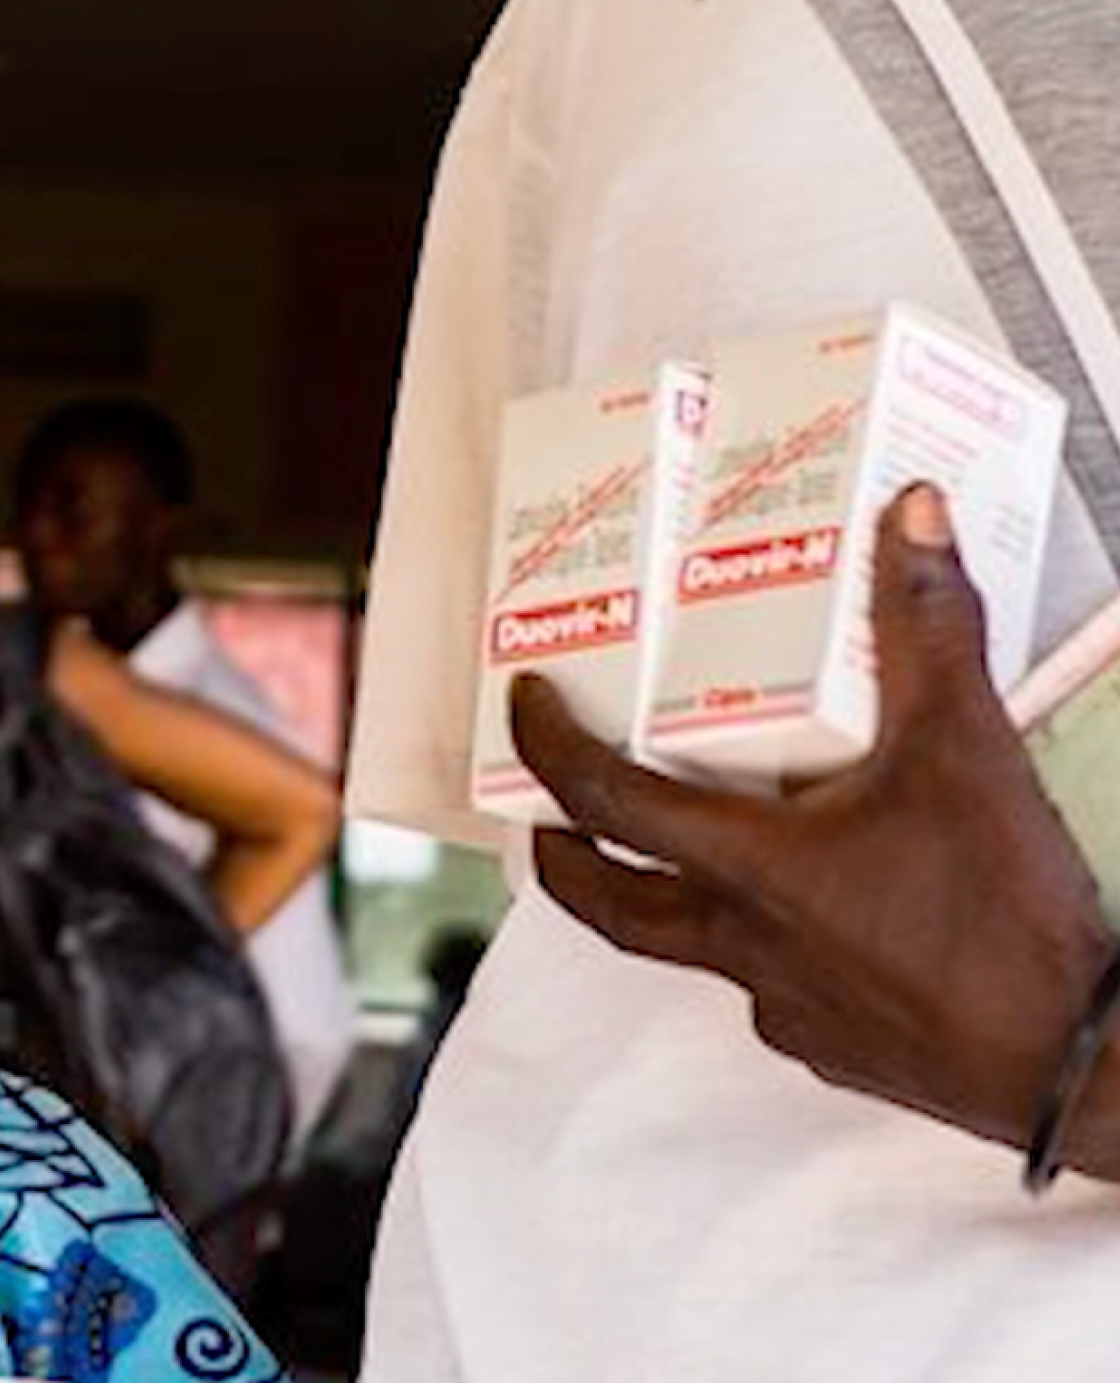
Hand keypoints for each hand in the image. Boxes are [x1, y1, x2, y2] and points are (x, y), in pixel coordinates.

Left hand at [510, 482, 1117, 1162]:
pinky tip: (804, 916)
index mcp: (750, 868)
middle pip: (610, 905)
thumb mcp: (966, 749)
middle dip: (562, 855)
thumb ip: (929, 628)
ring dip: (667, 899)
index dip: (546, 745)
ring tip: (676, 849)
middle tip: (543, 814)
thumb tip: (909, 515)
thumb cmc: (1009, 921)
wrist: (1086, 1075)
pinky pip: (772, 994)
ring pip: (690, 951)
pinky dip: (763, 947)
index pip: (604, 799)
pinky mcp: (841, 1050)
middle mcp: (749, 945)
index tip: (527, 701)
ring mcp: (791, 1008)